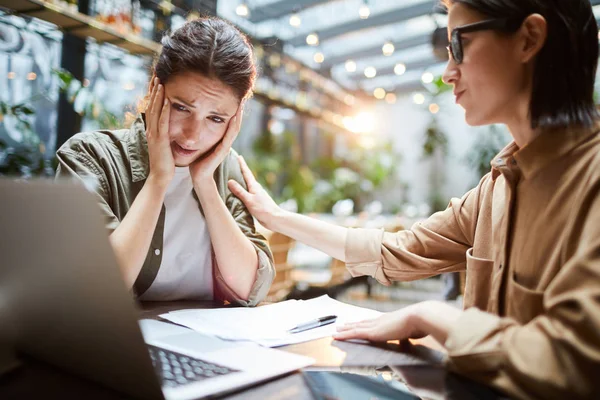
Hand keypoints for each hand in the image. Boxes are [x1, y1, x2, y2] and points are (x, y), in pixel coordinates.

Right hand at [145, 77, 173, 187]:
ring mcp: (154, 134)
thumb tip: (166, 126)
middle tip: (155, 74)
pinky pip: (162, 123)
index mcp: (152, 130)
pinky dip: (164, 111)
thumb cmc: (164, 162)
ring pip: (155, 111)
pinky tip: (167, 101)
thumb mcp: (163, 144)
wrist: (160, 177)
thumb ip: (163, 134)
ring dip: (157, 96)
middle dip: (153, 89)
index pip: (152, 107)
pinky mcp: (160, 140)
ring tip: (160, 82)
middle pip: (151, 105)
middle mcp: (151, 130)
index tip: (156, 80)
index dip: (153, 94)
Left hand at [190, 103, 242, 187]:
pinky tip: (234, 118)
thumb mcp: (200, 143)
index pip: (230, 123)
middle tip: (242, 98)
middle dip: (239, 111)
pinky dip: (232, 127)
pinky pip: (229, 137)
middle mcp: (226, 142)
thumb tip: (194, 121)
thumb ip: (201, 134)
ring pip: (235, 129)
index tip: (234, 98)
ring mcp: (225, 146)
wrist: (199, 177)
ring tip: (241, 105)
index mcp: (221, 140)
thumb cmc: (198, 161)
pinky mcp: (222, 151)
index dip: (233, 111)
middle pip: (235, 123)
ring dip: (238, 116)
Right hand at [227, 155, 281, 229]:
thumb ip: (239, 191)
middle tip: (234, 164)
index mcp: (254, 186)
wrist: (274, 219)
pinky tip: (239, 193)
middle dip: (241, 170)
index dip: (242, 164)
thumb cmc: (263, 209)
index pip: (247, 172)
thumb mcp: (249, 199)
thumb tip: (230, 181)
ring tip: (234, 177)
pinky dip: (242, 190)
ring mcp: (257, 195)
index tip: (238, 156)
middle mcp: (256, 188)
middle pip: (247, 177)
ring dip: (241, 181)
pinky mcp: (257, 202)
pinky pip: (247, 193)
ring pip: (247, 185)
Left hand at [333, 301, 461, 344]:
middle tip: (341, 325)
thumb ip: (409, 332)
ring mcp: (376, 325)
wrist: (419, 317)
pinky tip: (336, 335)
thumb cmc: (421, 323)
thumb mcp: (414, 329)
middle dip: (351, 325)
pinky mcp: (372, 332)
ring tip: (336, 330)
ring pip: (355, 327)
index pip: (373, 322)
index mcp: (390, 319)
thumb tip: (411, 336)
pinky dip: (344, 334)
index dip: (364, 323)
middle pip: (362, 323)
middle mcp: (380, 320)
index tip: (358, 323)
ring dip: (345, 329)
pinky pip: (354, 333)